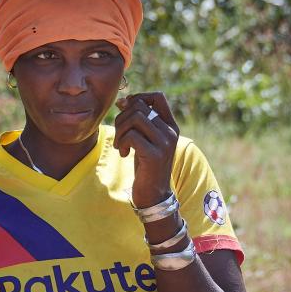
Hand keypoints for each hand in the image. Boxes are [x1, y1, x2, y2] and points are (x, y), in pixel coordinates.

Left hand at [114, 92, 179, 207]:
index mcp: (171, 125)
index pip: (158, 97)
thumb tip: (123, 101)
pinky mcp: (155, 155)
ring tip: (120, 146)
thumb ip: (137, 121)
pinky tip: (124, 155)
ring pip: (135, 119)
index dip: (139, 98)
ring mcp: (165, 143)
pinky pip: (132, 136)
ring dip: (120, 131)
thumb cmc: (146, 166)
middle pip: (140, 107)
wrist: (153, 194)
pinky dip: (122, 143)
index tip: (126, 111)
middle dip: (122, 119)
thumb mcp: (144, 140)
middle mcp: (171, 132)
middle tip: (119, 136)